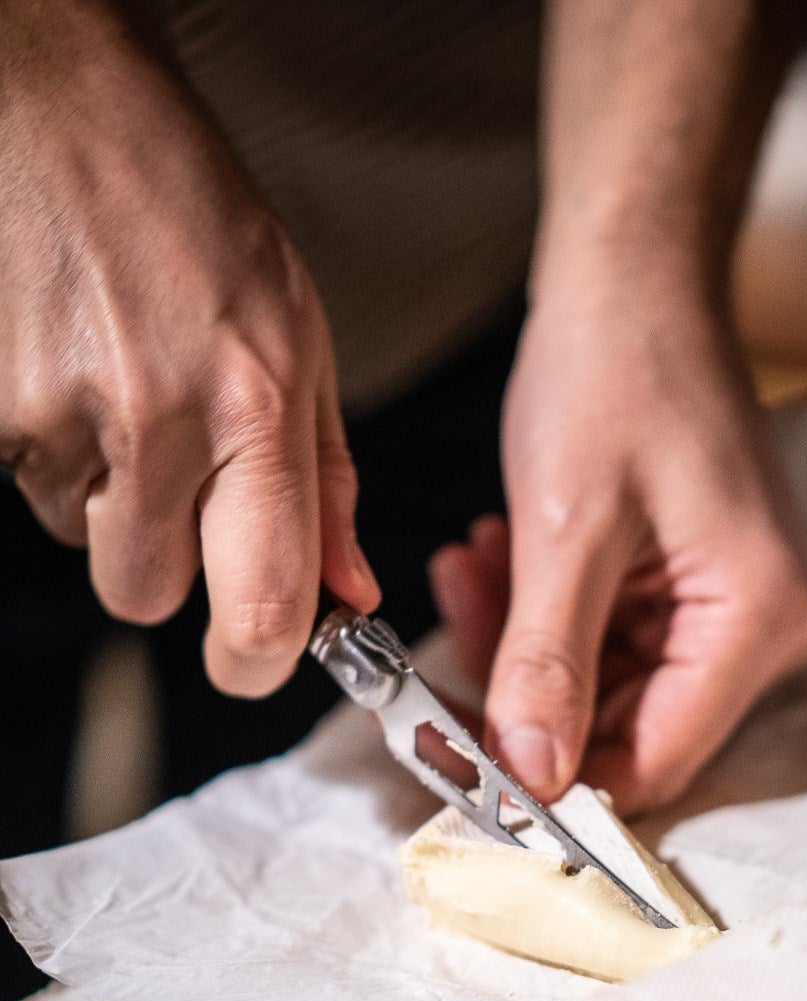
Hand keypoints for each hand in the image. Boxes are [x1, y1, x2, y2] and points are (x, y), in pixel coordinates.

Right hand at [0, 1, 376, 695]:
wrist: (62, 103)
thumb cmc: (192, 213)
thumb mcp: (299, 334)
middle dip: (156, 560)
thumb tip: (346, 593)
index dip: (253, 662)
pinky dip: (47, 444)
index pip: (263, 607)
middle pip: (146, 597)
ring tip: (117, 383)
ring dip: (101, 492)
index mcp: (258, 408)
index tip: (251, 659)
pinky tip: (67, 362)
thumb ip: (325, 478)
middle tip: (167, 476)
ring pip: (82, 537)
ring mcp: (60, 412)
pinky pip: (27, 481)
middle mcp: (162, 421)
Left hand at [430, 273, 806, 813]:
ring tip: (476, 565)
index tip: (460, 764)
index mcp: (757, 618)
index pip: (654, 761)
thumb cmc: (616, 369)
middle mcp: (764, 630)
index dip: (555, 780)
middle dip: (524, 696)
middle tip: (445, 640)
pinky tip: (497, 555)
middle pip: (626, 732)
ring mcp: (730, 614)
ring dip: (522, 645)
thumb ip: (547, 662)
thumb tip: (528, 778)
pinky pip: (605, 646)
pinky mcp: (693, 594)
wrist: (635, 279)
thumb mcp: (567, 528)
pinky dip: (541, 615)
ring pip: (603, 693)